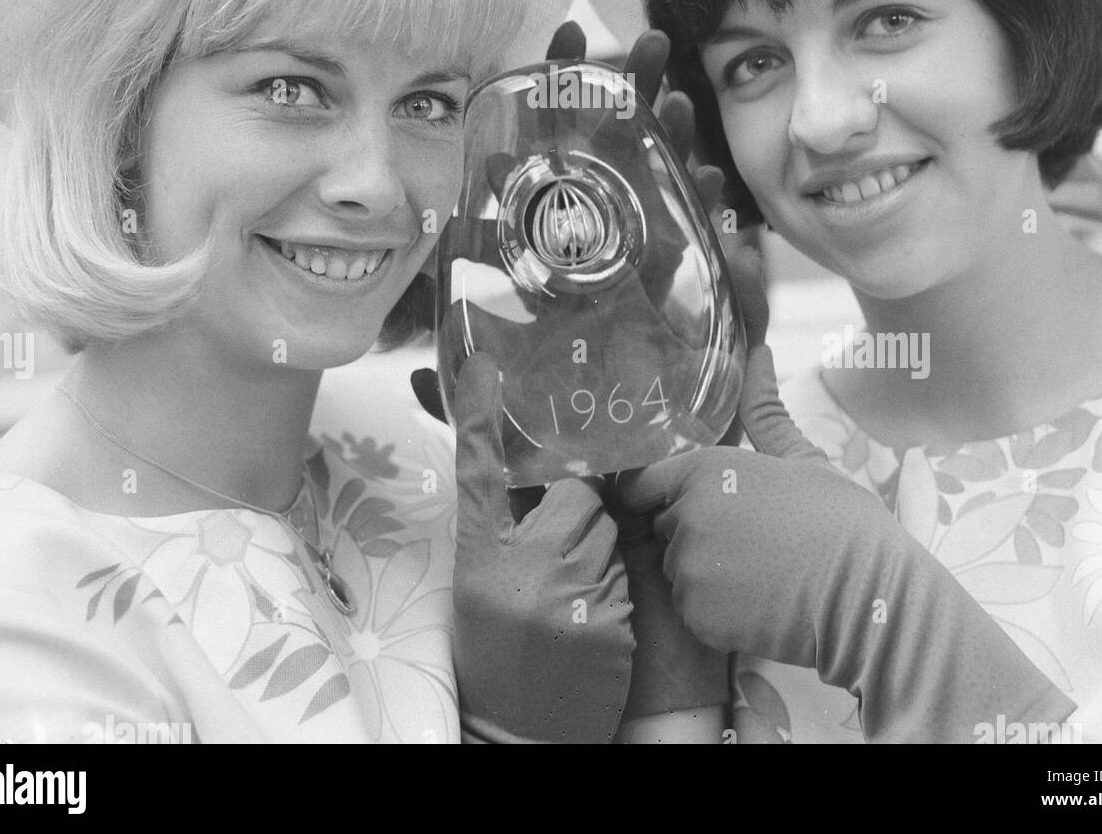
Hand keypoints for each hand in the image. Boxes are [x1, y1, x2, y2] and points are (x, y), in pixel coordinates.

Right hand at [451, 353, 633, 743]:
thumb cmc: (499, 653)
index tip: (483, 365)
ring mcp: (565, 595)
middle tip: (564, 552)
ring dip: (601, 549)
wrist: (523, 735)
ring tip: (574, 596)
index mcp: (478, 556)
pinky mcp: (608, 621)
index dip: (475, 416)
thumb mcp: (481, 586)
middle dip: (581, 509)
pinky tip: (595, 625)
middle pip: (576, 494)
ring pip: (607, 529)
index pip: (477, 472)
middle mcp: (518, 568)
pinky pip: (626, 573)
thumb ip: (504, 529)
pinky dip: (619, 590)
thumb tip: (531, 472)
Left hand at [616, 262, 1075, 741]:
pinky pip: (691, 608)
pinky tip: (756, 602)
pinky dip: (714, 610)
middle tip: (751, 540)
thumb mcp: (802, 457)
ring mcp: (688, 568)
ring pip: (677, 568)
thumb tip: (759, 351)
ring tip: (759, 572)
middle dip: (694, 531)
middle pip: (665, 524)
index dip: (663, 492)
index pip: (644, 481)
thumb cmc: (840, 521)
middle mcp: (686, 515)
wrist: (869, 596)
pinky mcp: (698, 615)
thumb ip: (765, 408)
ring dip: (705, 572)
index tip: (692, 504)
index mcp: (705, 470)